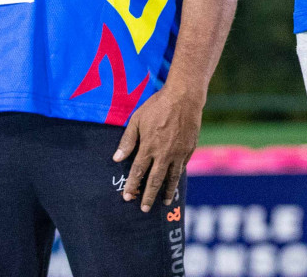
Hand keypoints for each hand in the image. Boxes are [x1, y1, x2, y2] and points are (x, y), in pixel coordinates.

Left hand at [114, 84, 203, 210]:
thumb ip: (127, 140)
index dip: (132, 186)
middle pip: (155, 180)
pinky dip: (178, 177)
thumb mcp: (137, 119)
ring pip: (172, 178)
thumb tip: (116, 159)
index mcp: (149, 147)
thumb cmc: (157, 106)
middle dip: (148, 196)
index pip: (138, 172)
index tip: (127, 197)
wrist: (184, 97)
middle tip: (144, 209)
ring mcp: (178, 153)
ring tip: (164, 203)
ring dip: (167, 192)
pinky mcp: (189, 149)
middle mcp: (164, 154)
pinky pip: (182, 167)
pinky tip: (175, 182)